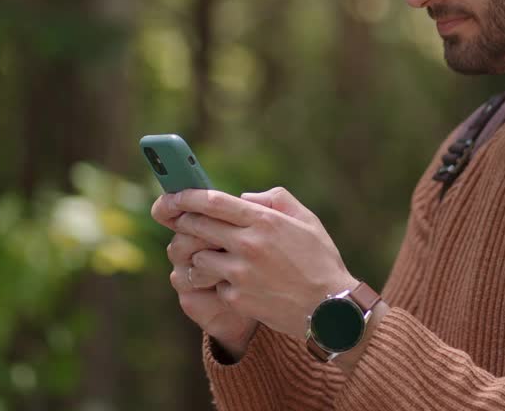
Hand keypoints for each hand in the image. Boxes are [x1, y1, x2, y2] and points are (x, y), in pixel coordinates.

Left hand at [160, 187, 356, 339]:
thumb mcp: (306, 220)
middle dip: (184, 222)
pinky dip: (220, 283)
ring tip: (215, 257)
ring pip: (199, 258)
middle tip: (179, 222)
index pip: (213, 201)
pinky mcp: (237, 299)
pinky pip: (215, 285)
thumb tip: (243, 199)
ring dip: (201, 255)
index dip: (187, 196)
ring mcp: (240, 273)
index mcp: (264, 221)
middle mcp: (248, 244)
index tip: (174, 195)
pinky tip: (238, 284)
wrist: (330, 309)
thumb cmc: (320, 261)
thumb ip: (275, 200)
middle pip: (197, 226)